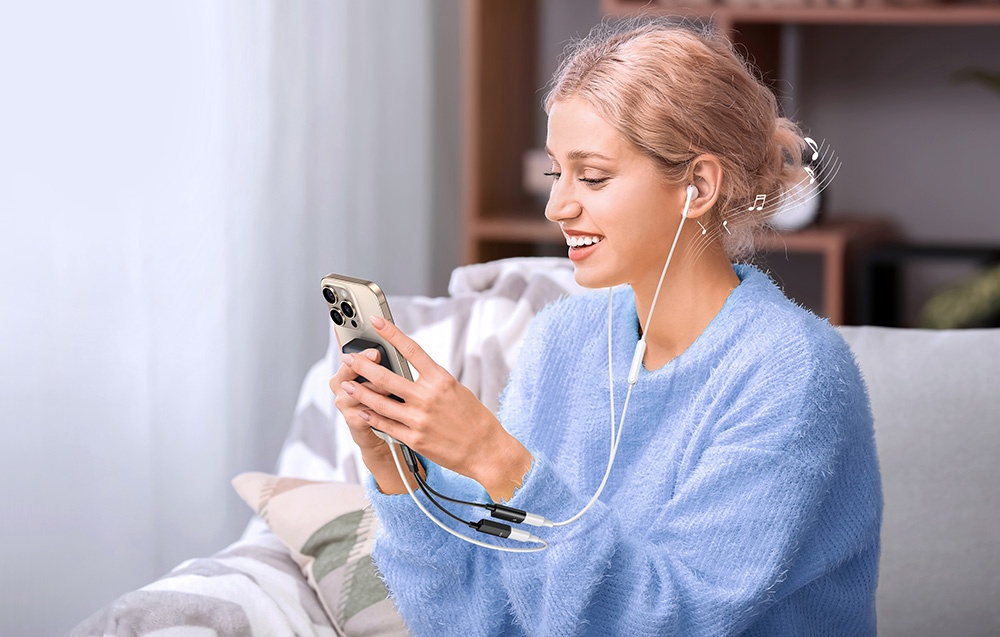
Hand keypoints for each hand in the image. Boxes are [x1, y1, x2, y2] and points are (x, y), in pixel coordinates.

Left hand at [331, 316, 531, 500]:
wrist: (486, 449)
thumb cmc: (474, 418)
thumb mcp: (456, 390)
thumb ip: (432, 380)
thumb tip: (410, 371)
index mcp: (441, 379)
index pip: (411, 350)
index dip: (391, 333)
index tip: (376, 322)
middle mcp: (428, 397)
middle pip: (386, 377)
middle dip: (363, 365)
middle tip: (348, 357)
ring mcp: (419, 419)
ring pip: (380, 402)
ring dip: (359, 392)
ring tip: (346, 385)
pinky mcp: (414, 439)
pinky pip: (386, 426)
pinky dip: (371, 417)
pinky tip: (361, 411)